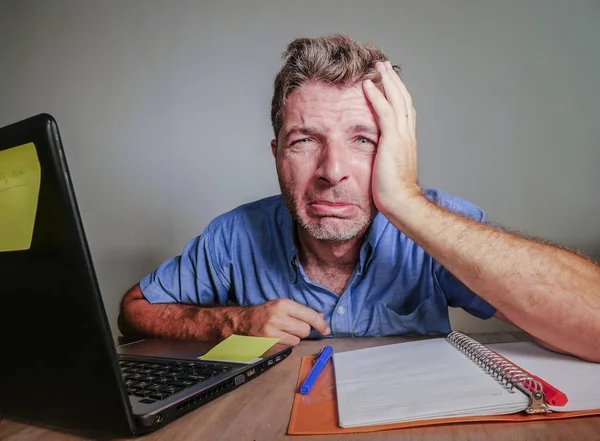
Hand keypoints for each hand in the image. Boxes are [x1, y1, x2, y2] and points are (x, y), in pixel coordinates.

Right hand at [236, 299, 330, 345]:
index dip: (320, 324)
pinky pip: (288, 348)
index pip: (309, 315)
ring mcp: (272, 334)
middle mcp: (277, 319)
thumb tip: (321, 317)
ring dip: (294, 338)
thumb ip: (301, 311)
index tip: (326, 329)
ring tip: (282, 331)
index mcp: (282, 305)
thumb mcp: (281, 305)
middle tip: (293, 326)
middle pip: (305, 330)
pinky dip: (285, 344)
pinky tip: (277, 338)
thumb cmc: (264, 313)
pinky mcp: (269, 346)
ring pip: (297, 340)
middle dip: (303, 330)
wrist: (241, 324)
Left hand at [363, 61, 421, 215]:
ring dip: (386, 80)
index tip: (388, 82)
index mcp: (406, 142)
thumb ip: (384, 158)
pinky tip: (367, 84)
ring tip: (377, 66)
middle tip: (384, 65)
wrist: (402, 204)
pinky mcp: (392, 141)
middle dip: (394, 81)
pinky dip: (376, 96)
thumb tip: (374, 157)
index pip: (404, 111)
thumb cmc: (393, 194)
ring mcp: (402, 137)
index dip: (397, 95)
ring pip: (397, 100)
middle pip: (403, 100)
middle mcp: (407, 135)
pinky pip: (384, 112)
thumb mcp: (388, 170)